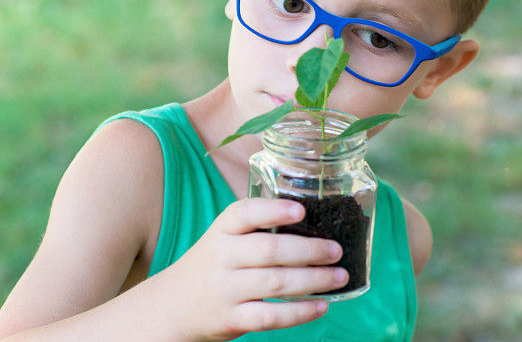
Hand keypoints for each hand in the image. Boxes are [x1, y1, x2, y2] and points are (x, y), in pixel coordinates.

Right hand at [155, 197, 347, 340]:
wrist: (173, 307)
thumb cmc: (213, 265)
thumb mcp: (224, 238)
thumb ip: (257, 227)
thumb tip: (315, 218)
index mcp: (222, 230)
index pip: (244, 213)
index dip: (274, 211)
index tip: (301, 210)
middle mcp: (221, 257)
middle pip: (269, 250)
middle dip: (309, 250)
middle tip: (336, 250)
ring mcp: (225, 290)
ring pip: (275, 283)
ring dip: (314, 279)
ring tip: (340, 276)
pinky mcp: (231, 319)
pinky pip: (270, 316)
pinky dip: (300, 312)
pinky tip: (322, 305)